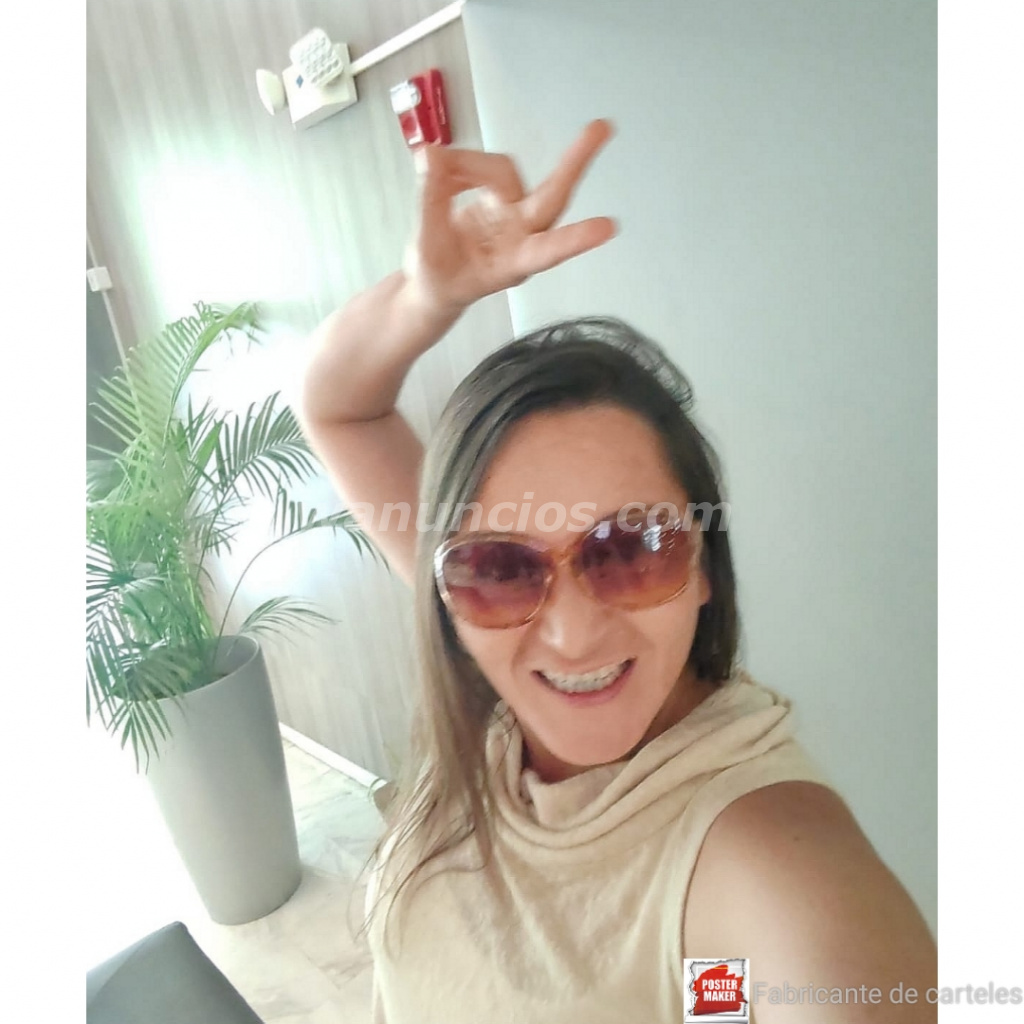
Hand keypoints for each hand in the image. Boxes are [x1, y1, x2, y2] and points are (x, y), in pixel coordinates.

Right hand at [403, 120, 616, 312]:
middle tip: (601, 127)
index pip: (547, 250)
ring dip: (467, 165)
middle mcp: (522, 235)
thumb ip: (430, 202)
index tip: (609, 227)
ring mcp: (514, 213)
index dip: (575, 239)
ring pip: (503, 171)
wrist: (434, 286)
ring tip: (431, 168)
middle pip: (552, 195)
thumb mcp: (426, 249)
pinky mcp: (502, 196)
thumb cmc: (437, 280)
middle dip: (575, 162)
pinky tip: (437, 170)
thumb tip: (430, 155)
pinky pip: (485, 166)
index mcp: (512, 263)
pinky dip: (460, 165)